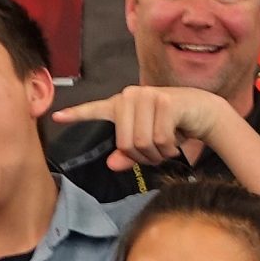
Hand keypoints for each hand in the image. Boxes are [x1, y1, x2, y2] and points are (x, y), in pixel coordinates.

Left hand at [53, 85, 233, 168]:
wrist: (202, 111)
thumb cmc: (171, 128)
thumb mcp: (146, 144)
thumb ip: (127, 155)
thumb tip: (111, 164)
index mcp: (121, 105)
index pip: (95, 110)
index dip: (77, 115)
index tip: (57, 117)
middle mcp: (130, 96)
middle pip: (125, 143)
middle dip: (143, 156)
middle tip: (157, 152)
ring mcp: (147, 96)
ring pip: (141, 143)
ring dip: (157, 154)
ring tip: (167, 146)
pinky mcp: (165, 101)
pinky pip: (159, 139)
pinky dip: (169, 148)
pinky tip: (176, 140)